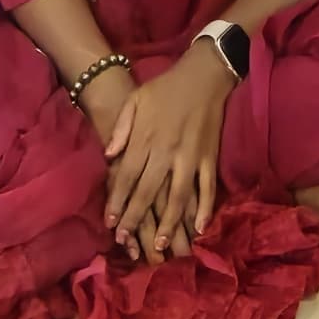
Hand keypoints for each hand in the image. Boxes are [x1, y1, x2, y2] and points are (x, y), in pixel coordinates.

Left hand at [100, 54, 233, 260]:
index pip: (127, 175)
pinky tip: (198, 228)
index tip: (109, 222)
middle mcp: (166, 151)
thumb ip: (121, 128)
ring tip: (160, 244)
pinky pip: (208, 188)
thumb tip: (108, 156)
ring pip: (178, 196)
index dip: (117, 200)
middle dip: (135, 217)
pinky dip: (205, 208)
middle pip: (148, 191)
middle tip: (125, 239)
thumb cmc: (165, 88)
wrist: (204, 74)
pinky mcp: (210, 158)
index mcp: (146, 137)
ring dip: (168, 221)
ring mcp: (190, 156)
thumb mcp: (136, 99)